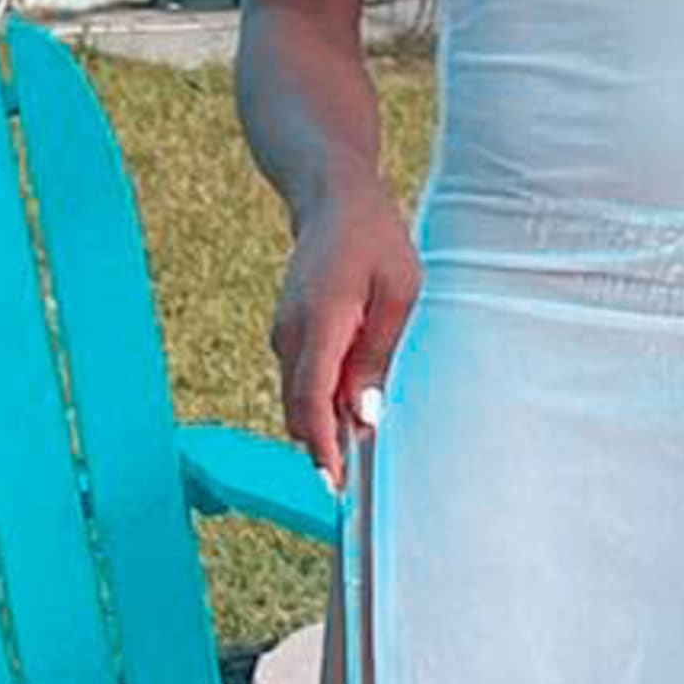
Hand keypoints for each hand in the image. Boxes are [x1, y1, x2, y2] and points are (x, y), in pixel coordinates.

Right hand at [273, 187, 422, 478]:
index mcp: (320, 321)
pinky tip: (349, 408)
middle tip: (355, 481)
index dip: (322, 445)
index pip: (310, 399)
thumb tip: (364, 414)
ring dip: (325, 424)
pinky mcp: (288, 337)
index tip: (336, 480)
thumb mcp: (398, 293)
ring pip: (299, 400)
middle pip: (299, 410)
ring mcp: (284, 335)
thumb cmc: (374, 241)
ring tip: (358, 447)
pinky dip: (321, 403)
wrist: (331, 203)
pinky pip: (302, 382)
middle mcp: (291, 334)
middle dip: (324, 446)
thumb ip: (378, 355)